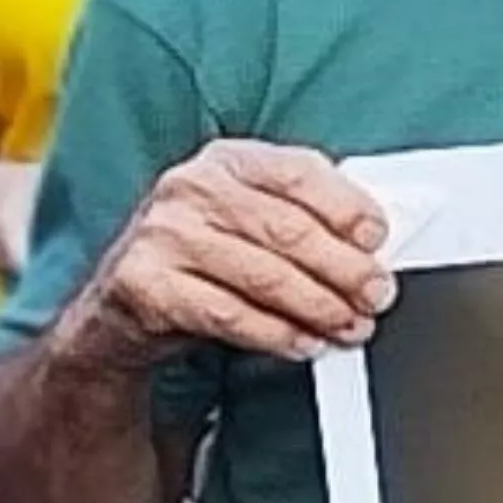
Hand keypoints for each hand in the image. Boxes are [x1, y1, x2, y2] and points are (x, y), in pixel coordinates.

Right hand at [63, 140, 392, 373]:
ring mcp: (162, 235)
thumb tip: (369, 245)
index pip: (299, 173)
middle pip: (288, 231)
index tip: (377, 239)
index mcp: (227, 160)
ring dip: (319, 308)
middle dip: (345, 270)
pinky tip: (305, 342)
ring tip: (350, 325)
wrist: (124, 303)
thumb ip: (304, 217)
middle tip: (376, 296)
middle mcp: (189, 188)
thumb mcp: (250, 218)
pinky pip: (229, 314)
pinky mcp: (145, 284)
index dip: (346, 208)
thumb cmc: (206, 254)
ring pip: (264, 277)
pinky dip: (277, 333)